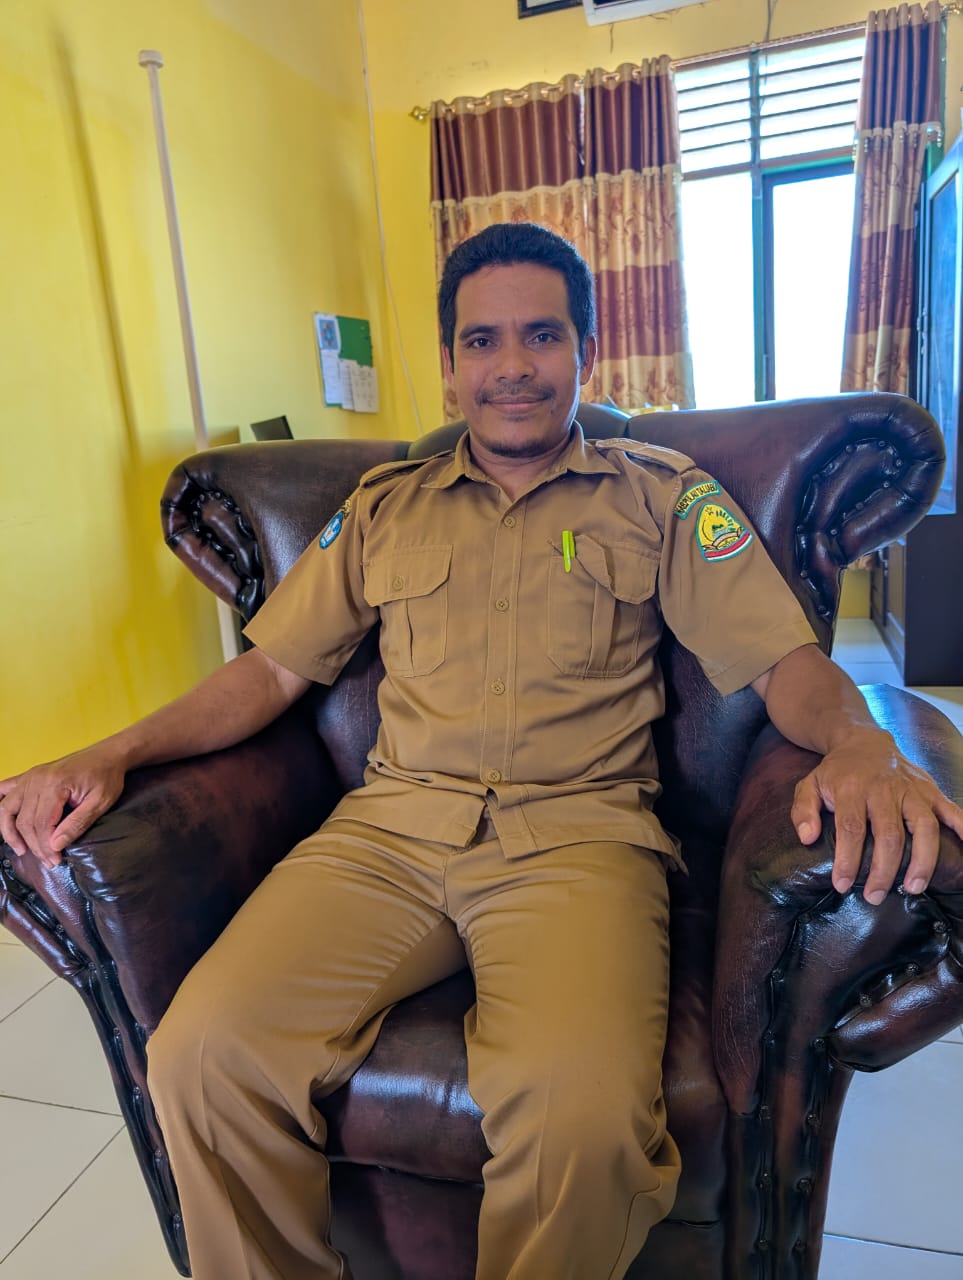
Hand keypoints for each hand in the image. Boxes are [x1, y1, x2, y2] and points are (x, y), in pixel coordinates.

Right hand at [0, 745, 125, 868]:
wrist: (107, 754)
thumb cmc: (106, 776)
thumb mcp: (100, 802)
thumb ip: (77, 824)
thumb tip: (55, 845)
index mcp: (55, 785)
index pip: (40, 824)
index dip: (45, 847)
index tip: (55, 860)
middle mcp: (37, 779)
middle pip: (24, 821)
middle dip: (34, 845)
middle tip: (48, 860)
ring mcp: (30, 776)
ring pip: (7, 809)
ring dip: (10, 832)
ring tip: (21, 850)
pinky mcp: (29, 775)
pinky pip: (5, 790)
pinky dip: (0, 806)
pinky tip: (4, 821)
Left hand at [791, 727, 962, 904]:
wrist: (863, 740)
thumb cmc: (836, 772)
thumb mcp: (810, 785)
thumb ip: (803, 810)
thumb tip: (807, 837)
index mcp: (852, 788)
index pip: (851, 829)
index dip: (847, 860)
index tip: (841, 885)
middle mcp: (884, 789)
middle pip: (889, 834)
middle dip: (883, 870)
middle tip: (874, 896)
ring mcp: (911, 789)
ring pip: (924, 826)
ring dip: (922, 859)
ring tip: (915, 887)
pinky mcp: (930, 789)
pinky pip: (951, 809)